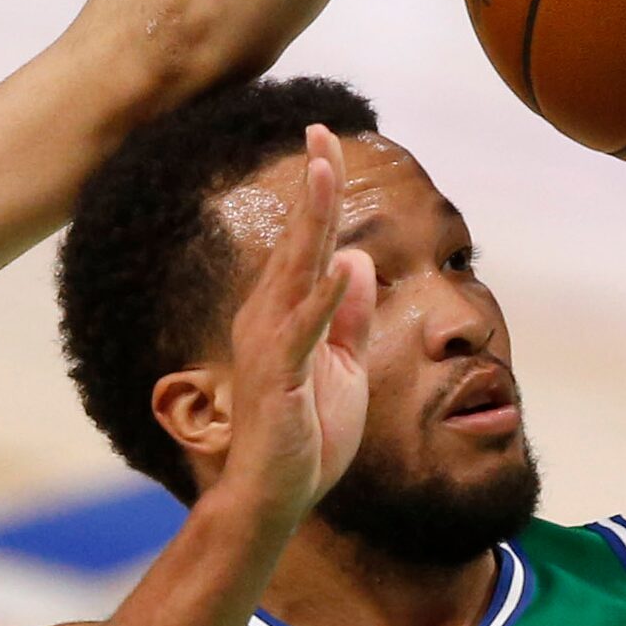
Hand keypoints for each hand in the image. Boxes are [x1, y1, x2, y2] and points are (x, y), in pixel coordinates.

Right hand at [216, 126, 376, 531]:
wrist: (275, 495)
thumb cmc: (306, 435)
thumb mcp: (343, 364)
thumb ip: (348, 313)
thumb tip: (357, 259)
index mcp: (284, 313)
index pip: (306, 243)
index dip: (318, 193)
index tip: (326, 141)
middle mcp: (268, 318)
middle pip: (298, 240)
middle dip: (312, 185)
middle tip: (320, 130)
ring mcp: (270, 345)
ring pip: (295, 270)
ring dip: (312, 220)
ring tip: (323, 170)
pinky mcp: (278, 377)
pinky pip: (304, 330)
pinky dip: (322, 298)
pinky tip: (340, 264)